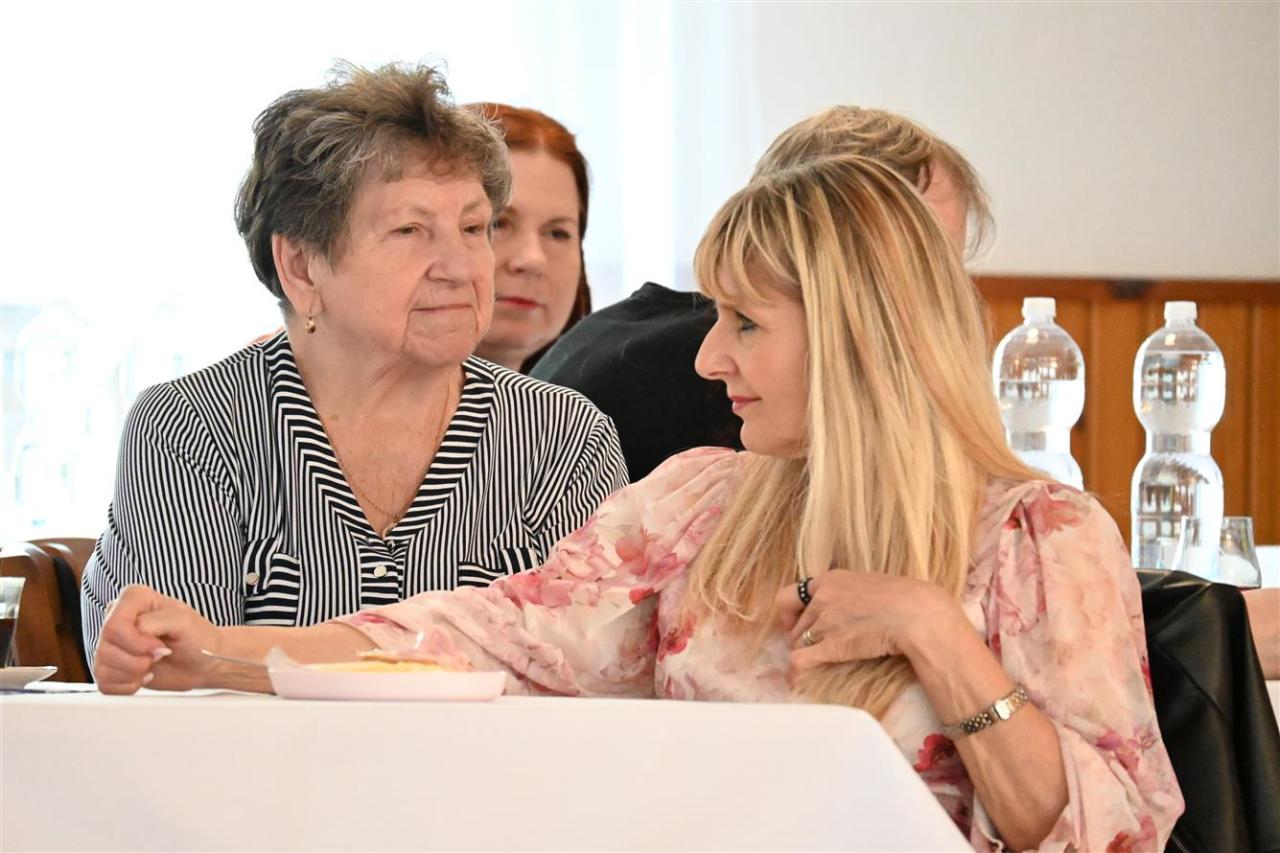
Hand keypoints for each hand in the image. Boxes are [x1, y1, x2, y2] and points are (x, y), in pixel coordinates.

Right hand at [94, 585, 221, 694]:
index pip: (114, 625)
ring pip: (102, 668)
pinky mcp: (110, 666)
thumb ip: (156, 621)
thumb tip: (136, 632)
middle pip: (106, 648)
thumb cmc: (198, 637)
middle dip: (138, 660)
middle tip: (160, 655)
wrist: (204, 662)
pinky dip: (128, 686)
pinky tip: (145, 676)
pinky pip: (104, 684)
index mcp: (134, 599)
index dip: (136, 642)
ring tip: (153, 665)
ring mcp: (112, 643)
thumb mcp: (184, 620)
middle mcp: (118, 618)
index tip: (159, 646)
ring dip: (134, 674)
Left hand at [774, 570, 960, 671]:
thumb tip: (852, 604)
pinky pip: (800, 660)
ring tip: (818, 660)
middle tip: (814, 646)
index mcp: (830, 580)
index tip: (795, 621)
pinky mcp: (830, 646)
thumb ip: (851, 592)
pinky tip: (796, 680)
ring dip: (805, 652)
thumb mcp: (870, 583)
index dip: (790, 612)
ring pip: (798, 642)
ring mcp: (824, 622)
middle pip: (797, 624)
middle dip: (801, 636)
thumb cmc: (905, 598)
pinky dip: (796, 671)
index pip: (792, 595)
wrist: (916, 614)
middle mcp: (821, 599)